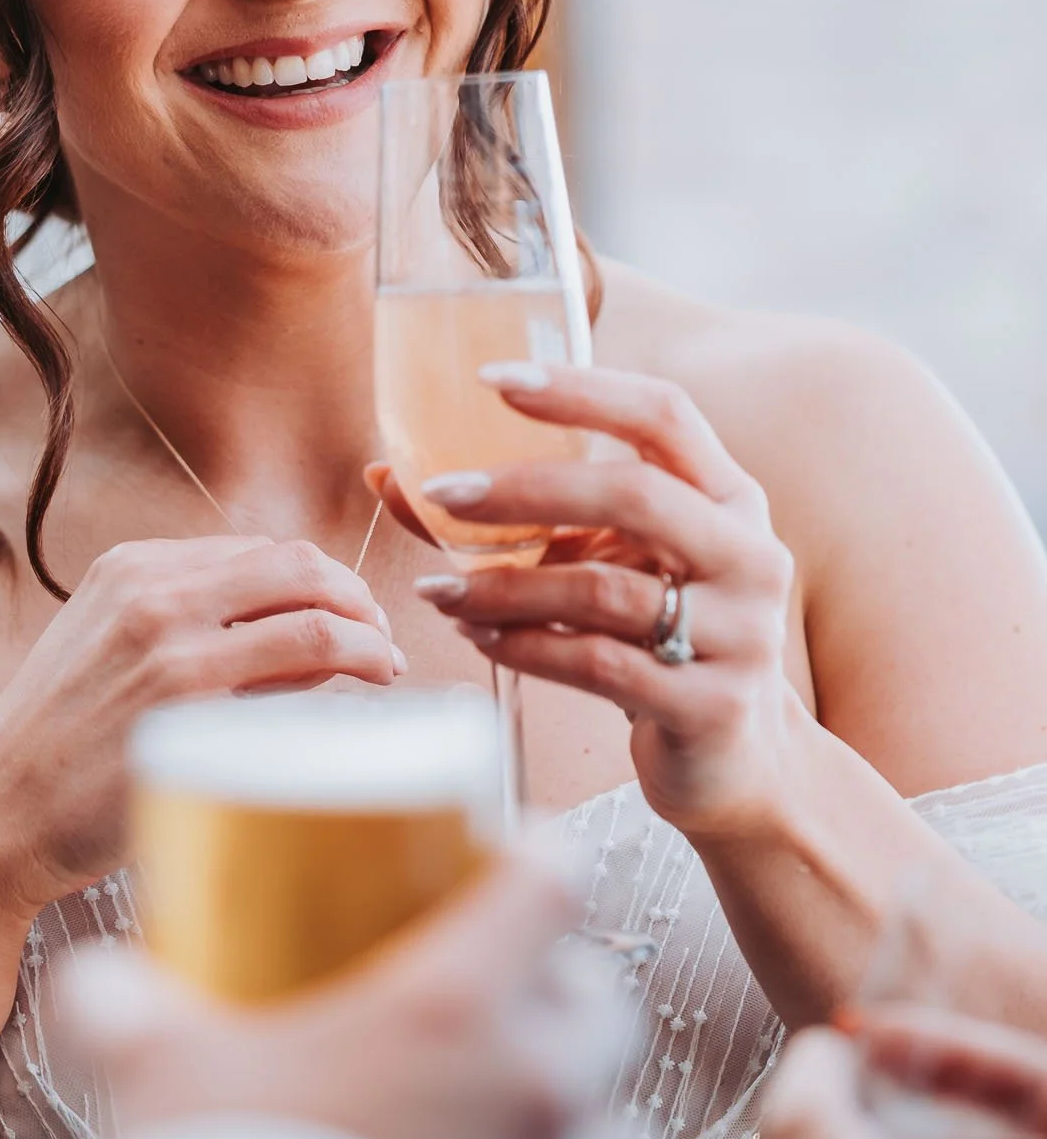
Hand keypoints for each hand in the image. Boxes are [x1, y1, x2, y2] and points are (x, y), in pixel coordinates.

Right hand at [0, 535, 397, 927]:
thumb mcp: (107, 647)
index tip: (350, 611)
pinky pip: (297, 688)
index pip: (263, 550)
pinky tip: (352, 712)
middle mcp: (154, 593)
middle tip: (380, 638)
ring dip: (369, 643)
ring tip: (383, 671)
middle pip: (300, 567)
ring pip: (314, 620)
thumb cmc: (55, 746)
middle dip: (358, 598)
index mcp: (133, 566)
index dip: (322, 578)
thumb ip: (187, 622)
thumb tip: (296, 624)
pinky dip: (341, 691)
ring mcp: (174, 649)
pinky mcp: (191, 712)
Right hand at [58, 854, 635, 1138]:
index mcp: (455, 1005)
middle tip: (514, 993)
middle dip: (570, 991)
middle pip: (606, 1002)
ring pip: (616, 1124)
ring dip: (584, 1109)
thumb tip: (91, 980)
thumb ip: (120, 1007)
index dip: (539, 857)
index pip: (553, 883)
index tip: (512, 857)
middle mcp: (529, 1085)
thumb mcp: (158, 1069)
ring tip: (525, 1109)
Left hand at [403, 361, 796, 835]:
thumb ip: (530, 519)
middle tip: (442, 493)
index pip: (664, 414)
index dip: (581, 388)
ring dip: (505, 587)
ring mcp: (740, 634)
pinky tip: (479, 638)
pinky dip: (525, 648)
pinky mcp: (711, 706)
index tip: (492, 378)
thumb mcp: (615, 562)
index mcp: (730, 498)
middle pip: (635, 495)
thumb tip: (389, 476)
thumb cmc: (658, 636)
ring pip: (602, 590)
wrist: (735, 760)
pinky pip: (598, 665)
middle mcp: (749, 554)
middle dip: (526, 490)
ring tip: (440, 590)